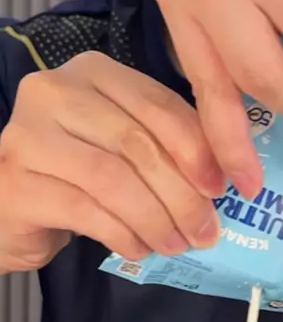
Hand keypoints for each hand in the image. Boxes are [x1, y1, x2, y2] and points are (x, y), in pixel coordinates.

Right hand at [0, 51, 224, 273]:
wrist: (9, 207)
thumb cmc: (74, 176)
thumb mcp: (122, 150)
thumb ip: (163, 149)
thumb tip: (221, 179)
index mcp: (91, 73)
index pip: (157, 104)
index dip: (197, 149)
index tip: (223, 188)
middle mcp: (54, 92)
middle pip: (136, 143)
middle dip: (181, 194)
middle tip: (205, 231)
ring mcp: (27, 135)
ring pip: (112, 178)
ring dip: (154, 218)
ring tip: (175, 245)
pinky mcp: (16, 182)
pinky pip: (85, 210)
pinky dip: (122, 234)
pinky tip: (139, 249)